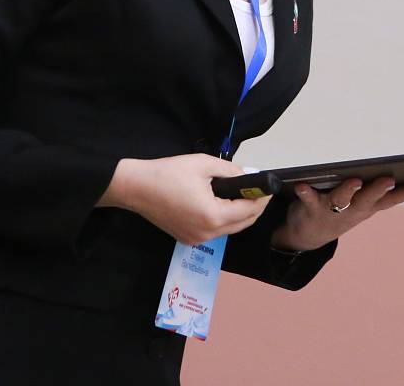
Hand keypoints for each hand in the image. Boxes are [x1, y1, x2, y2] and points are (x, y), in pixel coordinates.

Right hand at [98, 154, 270, 245]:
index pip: (248, 211)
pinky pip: (214, 232)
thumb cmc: (168, 173)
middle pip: (242, 224)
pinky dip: (223, 220)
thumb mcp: (203, 164)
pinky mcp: (187, 239)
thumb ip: (230, 171)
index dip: (261, 199)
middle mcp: (207, 234)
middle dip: (253, 208)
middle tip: (257, 191)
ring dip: (239, 215)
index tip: (268, 187)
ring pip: (229, 230)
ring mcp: (196, 240)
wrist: (136, 187)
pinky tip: (222, 204)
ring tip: (241, 195)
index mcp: (212, 216)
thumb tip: (248, 176)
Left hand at [270, 177, 403, 251]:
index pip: (393, 198)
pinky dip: (305, 192)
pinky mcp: (310, 207)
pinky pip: (308, 199)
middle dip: (379, 189)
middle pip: (368, 199)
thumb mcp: (361, 202)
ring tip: (354, 180)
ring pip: (342, 199)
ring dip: (348, 190)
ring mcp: (332, 210)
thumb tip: (396, 167)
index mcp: (368, 206)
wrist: (307, 235)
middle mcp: (353, 209)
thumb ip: (376, 188)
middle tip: (389, 178)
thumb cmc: (340, 210)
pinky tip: (301, 184)